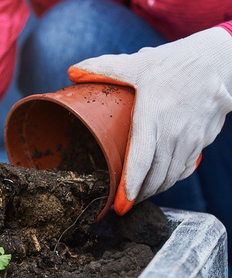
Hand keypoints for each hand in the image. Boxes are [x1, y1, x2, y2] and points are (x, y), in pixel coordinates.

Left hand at [68, 27, 231, 214]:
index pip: (141, 161)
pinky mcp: (205, 139)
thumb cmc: (174, 62)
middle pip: (156, 176)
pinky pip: (187, 167)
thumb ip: (104, 68)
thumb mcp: (138, 63)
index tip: (120, 205)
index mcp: (153, 116)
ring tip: (138, 194)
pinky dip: (172, 178)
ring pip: (172, 175)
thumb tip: (72, 71)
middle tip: (123, 203)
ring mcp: (192, 137)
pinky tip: (160, 179)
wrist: (219, 60)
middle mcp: (175, 131)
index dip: (130, 187)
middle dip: (139, 195)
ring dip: (155, 189)